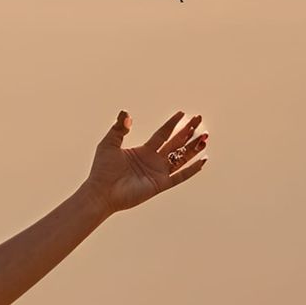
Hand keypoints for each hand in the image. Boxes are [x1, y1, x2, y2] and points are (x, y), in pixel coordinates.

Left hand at [86, 109, 207, 212]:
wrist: (101, 192)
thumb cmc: (102, 170)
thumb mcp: (109, 143)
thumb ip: (119, 128)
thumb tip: (125, 112)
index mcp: (143, 151)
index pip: (162, 134)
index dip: (172, 124)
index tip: (183, 113)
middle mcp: (153, 161)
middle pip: (175, 143)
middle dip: (187, 132)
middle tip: (199, 119)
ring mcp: (158, 173)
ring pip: (180, 158)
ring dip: (192, 148)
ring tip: (205, 137)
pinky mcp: (159, 185)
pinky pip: (180, 176)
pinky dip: (192, 169)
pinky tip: (203, 160)